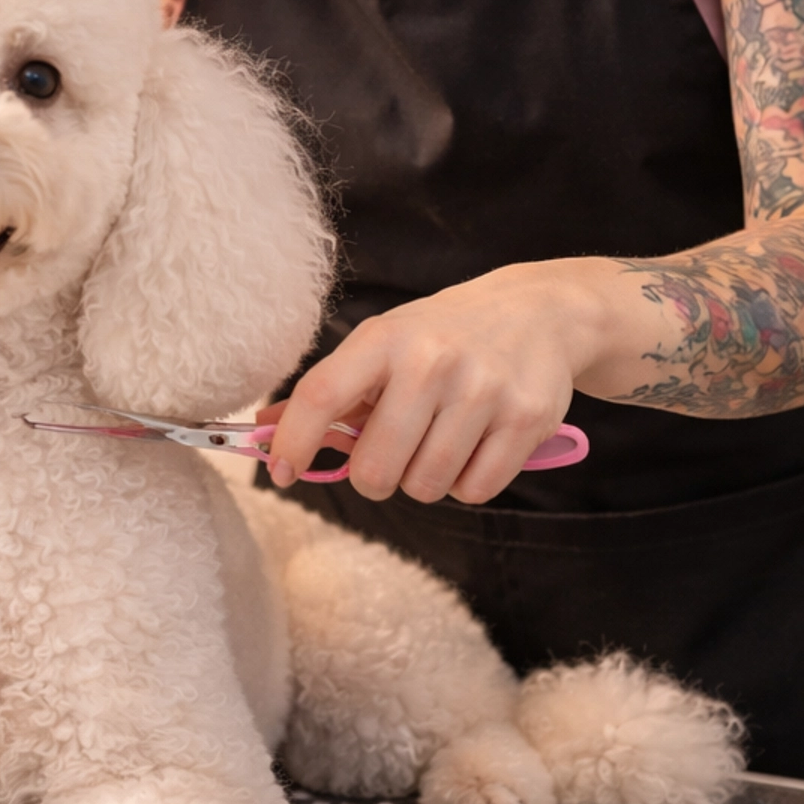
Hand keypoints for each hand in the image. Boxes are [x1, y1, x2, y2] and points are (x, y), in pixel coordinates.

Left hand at [264, 261, 612, 506]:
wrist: (538, 313)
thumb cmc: (444, 336)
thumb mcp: (384, 345)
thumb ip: (331, 392)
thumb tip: (265, 430)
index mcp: (385, 339)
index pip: (321, 395)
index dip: (294, 442)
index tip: (283, 472)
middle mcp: (432, 361)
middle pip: (376, 470)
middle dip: (375, 477)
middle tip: (390, 455)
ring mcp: (483, 391)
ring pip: (426, 486)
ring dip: (424, 478)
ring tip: (438, 441)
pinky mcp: (526, 419)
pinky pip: (474, 490)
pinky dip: (468, 481)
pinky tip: (476, 444)